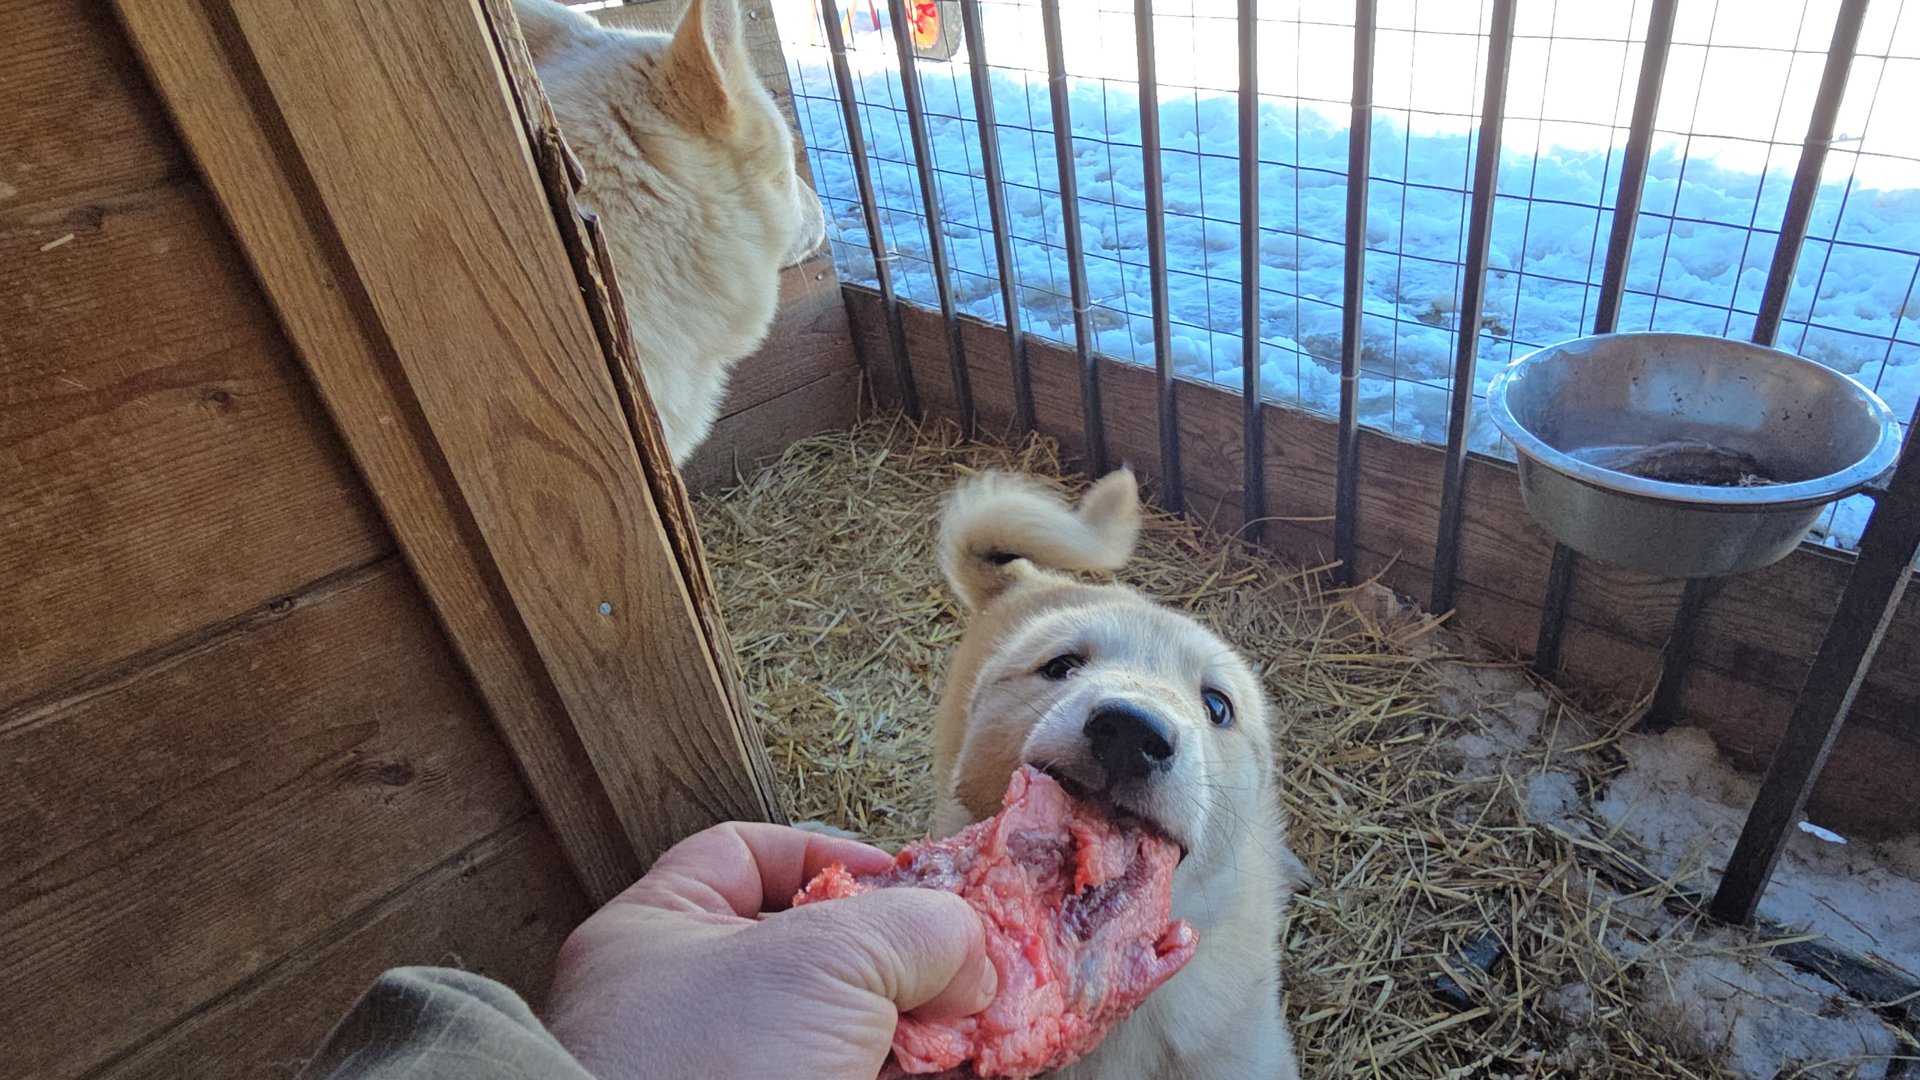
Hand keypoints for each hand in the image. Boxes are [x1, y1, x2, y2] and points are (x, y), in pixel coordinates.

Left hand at [544, 822, 996, 1078]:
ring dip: (921, 1025)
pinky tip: (966, 1068)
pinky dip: (916, 1076)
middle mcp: (689, 1004)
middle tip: (964, 966)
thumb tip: (967, 959)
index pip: (744, 855)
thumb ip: (910, 928)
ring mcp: (732, 1073)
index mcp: (660, 932)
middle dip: (901, 956)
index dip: (829, 854)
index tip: (900, 879)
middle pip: (816, 951)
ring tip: (981, 1021)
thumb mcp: (824, 957)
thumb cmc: (714, 1061)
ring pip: (846, 1031)